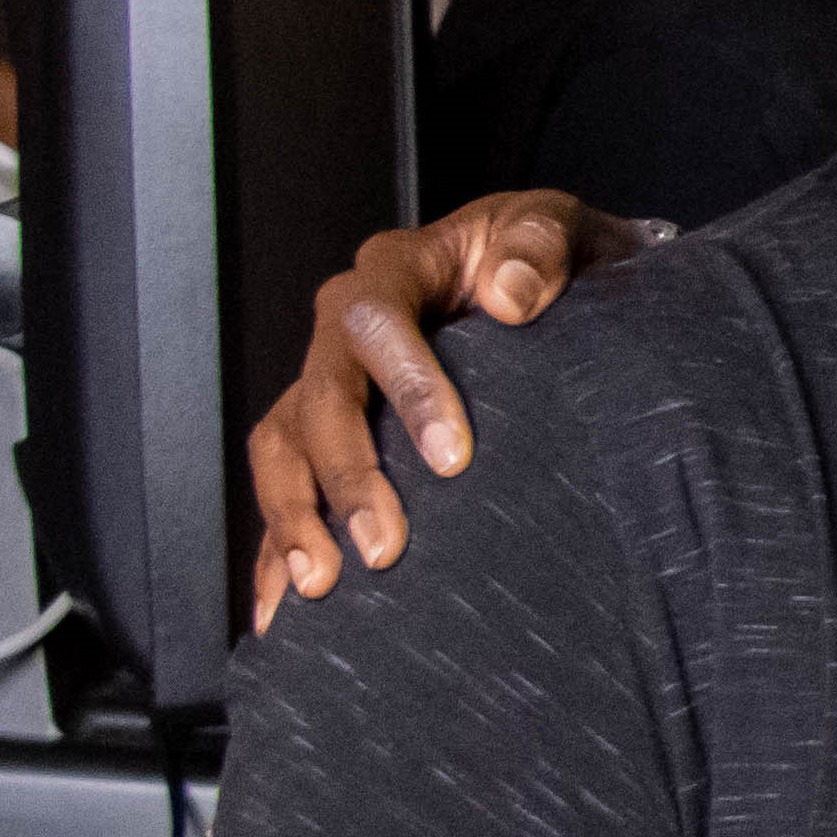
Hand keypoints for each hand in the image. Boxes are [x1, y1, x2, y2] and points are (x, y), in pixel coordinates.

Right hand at [245, 192, 646, 624]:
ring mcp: (329, 382)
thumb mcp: (560, 229)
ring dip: (295, 518)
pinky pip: (285, 489)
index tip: (451, 458)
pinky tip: (279, 606)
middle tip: (386, 547)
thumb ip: (540, 248)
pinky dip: (276, 548)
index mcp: (393, 272)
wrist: (547, 278)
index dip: (407, 389)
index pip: (372, 322)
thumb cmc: (550, 257)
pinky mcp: (330, 434)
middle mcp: (344, 329)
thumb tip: (509, 297)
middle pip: (320, 401)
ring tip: (324, 585)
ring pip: (283, 448)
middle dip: (348, 477)